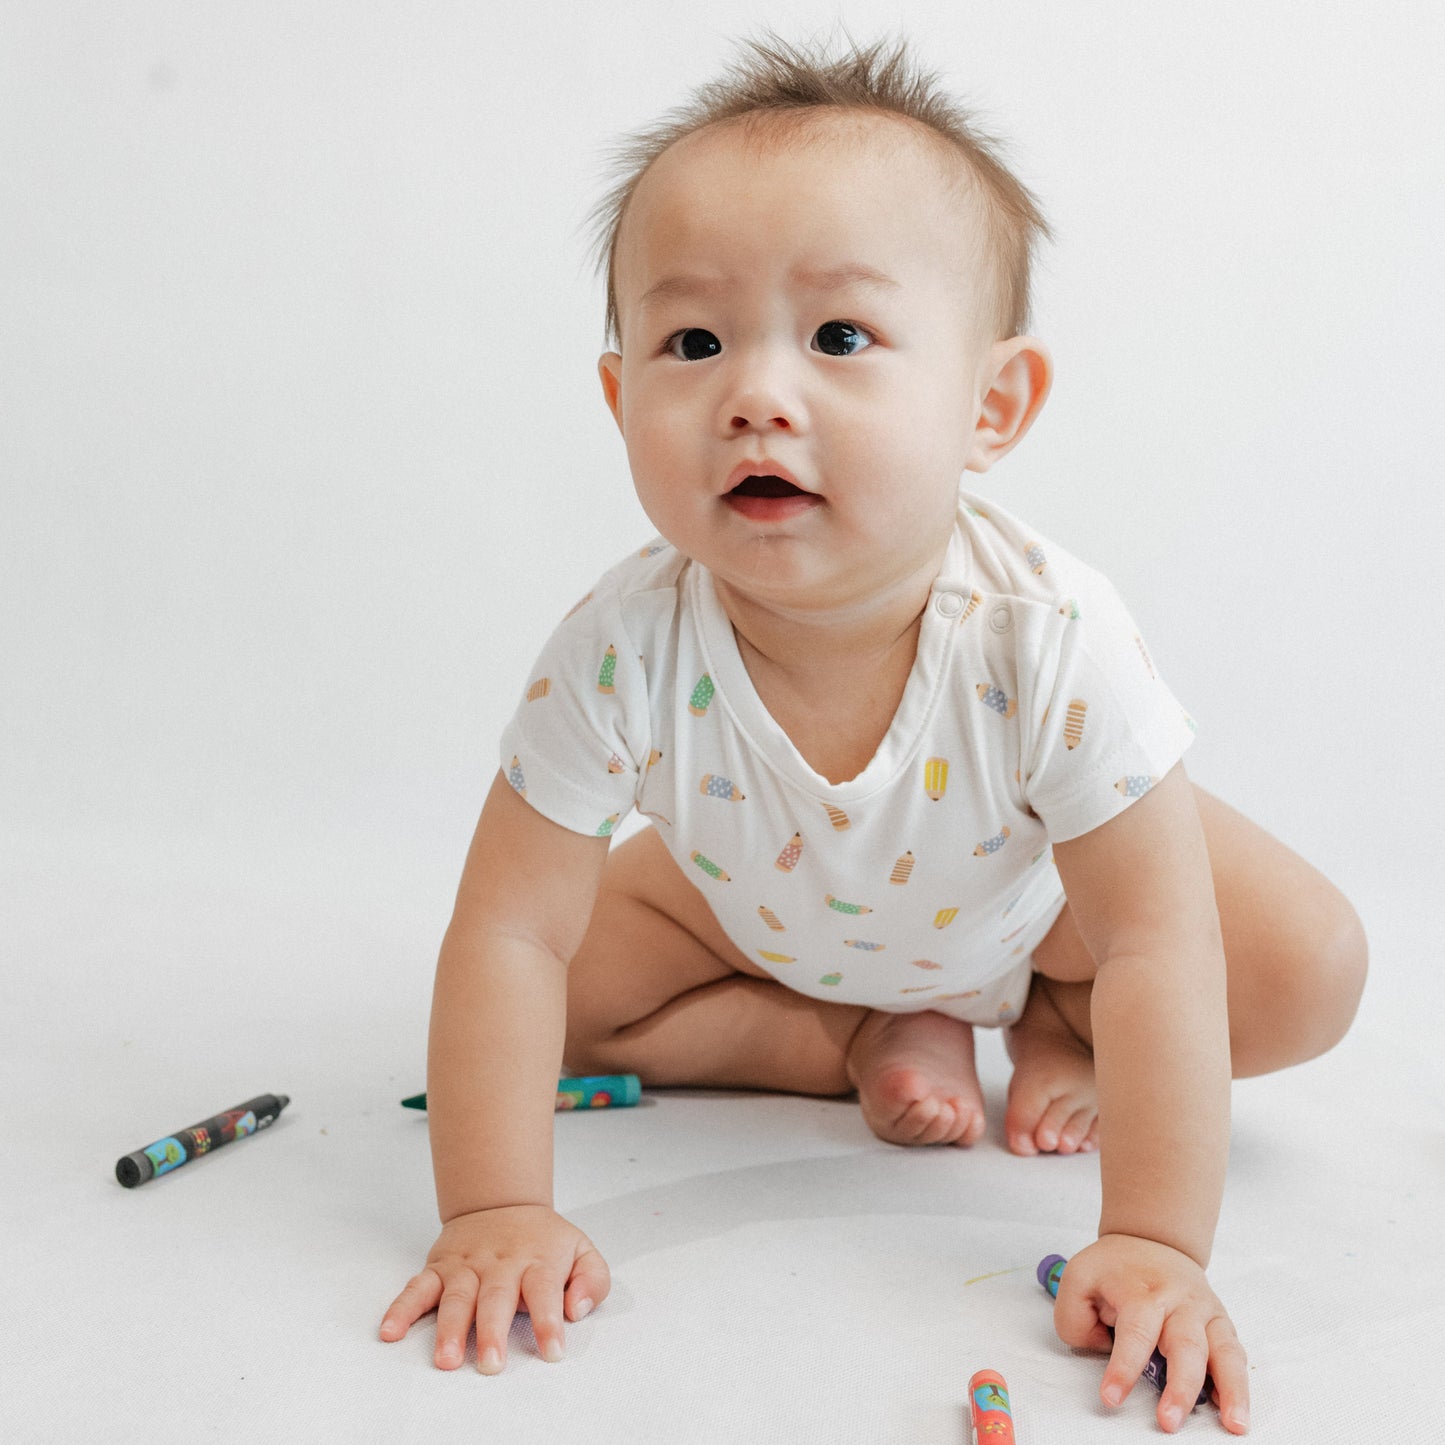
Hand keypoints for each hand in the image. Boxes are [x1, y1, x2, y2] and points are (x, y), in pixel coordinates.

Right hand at [379, 1204, 610, 1372]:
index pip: (544, 1290)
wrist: (502, 1201)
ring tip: (446, 1359)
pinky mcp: (439, 1268)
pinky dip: (401, 1309)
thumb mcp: (581, 1250)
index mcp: (537, 1260)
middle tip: (491, 1364)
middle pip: (495, 1297)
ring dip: (448, 1328)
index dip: (548, 1321)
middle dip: (491, 1332)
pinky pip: (417, 1288)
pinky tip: (391, 1331)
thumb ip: (592, 1280)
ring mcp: (466, 1266)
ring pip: (456, 1297)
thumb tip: (577, 1309)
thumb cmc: (543, 1240)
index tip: (552, 1352)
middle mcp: (500, 1263)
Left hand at [1052, 1234, 1248, 1433]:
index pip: (1135, 1332)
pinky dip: (1239, 1384)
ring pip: (1224, 1351)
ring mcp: (1205, 1312)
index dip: (1124, 1368)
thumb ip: (1075, 1317)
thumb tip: (1101, 1350)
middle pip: (1186, 1346)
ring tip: (1234, 1425)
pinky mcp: (1222, 1324)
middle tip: (1168, 1422)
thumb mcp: (1079, 1277)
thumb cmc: (1116, 1267)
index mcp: (1142, 1290)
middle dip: (1180, 1388)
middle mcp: (1180, 1301)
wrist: (1154, 1240)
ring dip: (1232, 1391)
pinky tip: (1235, 1410)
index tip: (1111, 1398)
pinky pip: (1235, 1355)